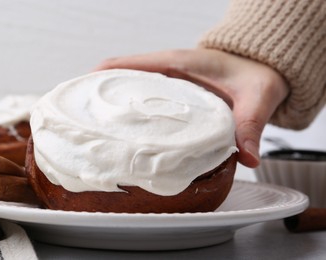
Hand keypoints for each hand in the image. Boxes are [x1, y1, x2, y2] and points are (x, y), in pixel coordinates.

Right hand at [95, 48, 288, 167]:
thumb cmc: (254, 74)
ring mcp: (165, 83)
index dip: (95, 79)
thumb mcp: (256, 98)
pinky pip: (140, 100)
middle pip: (115, 79)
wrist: (261, 67)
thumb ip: (250, 126)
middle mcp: (164, 71)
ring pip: (124, 90)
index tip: (76, 97)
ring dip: (107, 107)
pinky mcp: (170, 95)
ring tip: (92, 132)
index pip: (124, 65)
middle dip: (93, 97)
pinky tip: (123, 136)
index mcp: (176, 63)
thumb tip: (247, 158)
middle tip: (79, 123)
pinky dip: (126, 113)